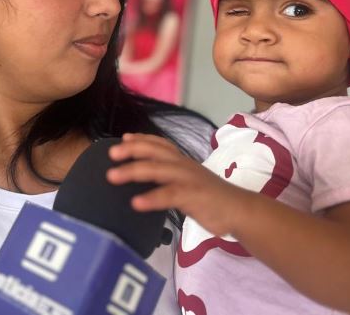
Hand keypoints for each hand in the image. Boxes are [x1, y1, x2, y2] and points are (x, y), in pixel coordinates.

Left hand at [106, 133, 250, 237]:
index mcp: (182, 161)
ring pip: (157, 170)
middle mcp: (183, 165)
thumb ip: (169, 176)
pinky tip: (136, 203)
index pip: (160, 144)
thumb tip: (145, 176)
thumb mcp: (188, 181)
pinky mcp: (193, 196)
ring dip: (133, 171)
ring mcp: (188, 179)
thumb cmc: (209, 197)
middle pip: (154, 152)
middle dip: (131, 150)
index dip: (141, 139)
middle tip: (110, 154)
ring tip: (112, 176)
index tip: (123, 138)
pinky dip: (151, 198)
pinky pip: (169, 195)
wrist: (238, 210)